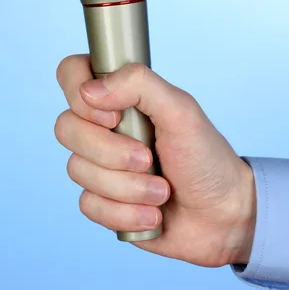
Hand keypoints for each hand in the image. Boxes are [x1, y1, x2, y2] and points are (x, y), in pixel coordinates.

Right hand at [54, 56, 255, 266]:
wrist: (223, 216)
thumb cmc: (206, 158)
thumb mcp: (182, 111)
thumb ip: (140, 84)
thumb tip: (90, 90)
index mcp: (121, 97)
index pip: (71, 74)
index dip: (79, 95)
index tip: (114, 118)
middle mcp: (104, 128)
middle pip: (65, 128)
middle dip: (112, 153)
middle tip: (149, 159)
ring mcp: (100, 164)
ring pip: (78, 170)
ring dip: (128, 187)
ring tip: (162, 191)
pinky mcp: (102, 201)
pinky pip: (88, 205)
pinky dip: (125, 213)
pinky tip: (151, 214)